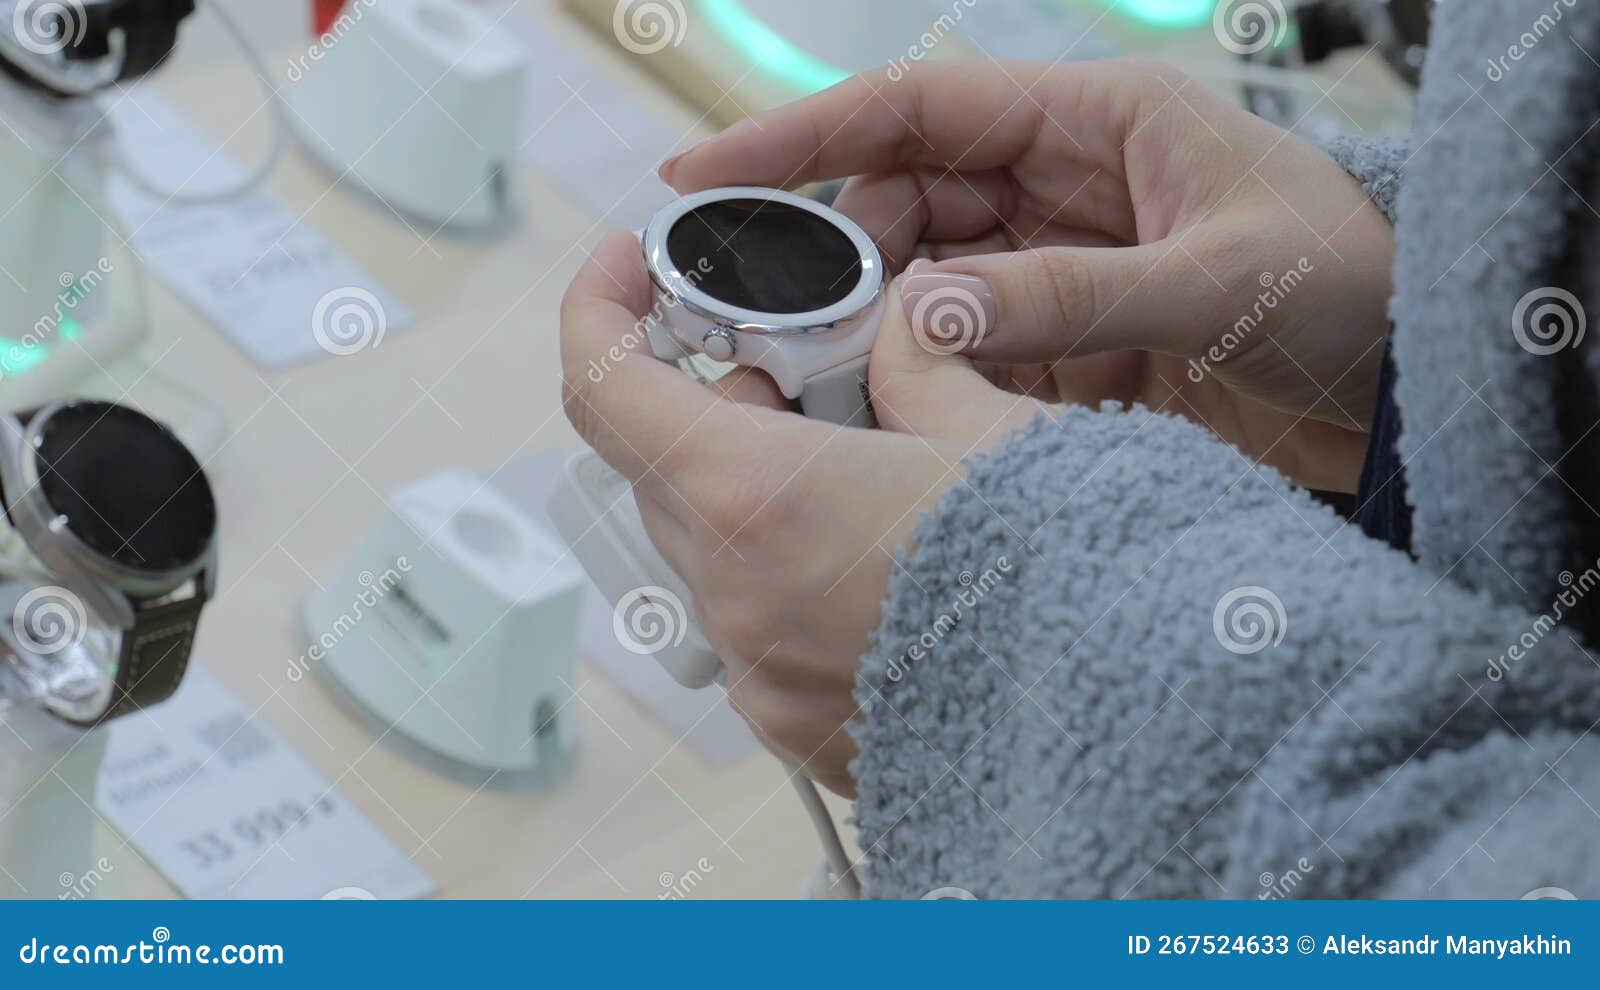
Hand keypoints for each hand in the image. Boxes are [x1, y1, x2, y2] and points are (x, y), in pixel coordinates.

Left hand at [561, 234, 1042, 796]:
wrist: (1140, 717)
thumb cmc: (1075, 570)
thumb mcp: (997, 423)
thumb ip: (920, 360)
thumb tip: (901, 329)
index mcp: (758, 501)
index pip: (603, 386)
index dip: (600, 305)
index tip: (629, 266)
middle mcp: (735, 599)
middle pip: (666, 467)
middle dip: (722, 403)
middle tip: (819, 370)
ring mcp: (761, 675)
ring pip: (715, 547)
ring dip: (765, 491)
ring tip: (880, 470)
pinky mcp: (797, 726)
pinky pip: (759, 623)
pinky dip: (795, 572)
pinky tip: (892, 559)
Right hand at [663, 59, 1395, 491]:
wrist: (1411, 392)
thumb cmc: (1351, 291)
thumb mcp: (1217, 284)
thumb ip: (1069, 298)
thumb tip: (924, 317)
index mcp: (1097, 123)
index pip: (917, 108)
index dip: (802, 135)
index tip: (704, 178)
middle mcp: (1062, 184)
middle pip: (902, 201)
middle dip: (836, 259)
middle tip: (782, 328)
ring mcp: (1057, 266)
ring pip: (923, 285)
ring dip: (879, 332)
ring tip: (846, 385)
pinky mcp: (1063, 342)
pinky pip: (966, 351)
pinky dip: (931, 382)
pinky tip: (910, 416)